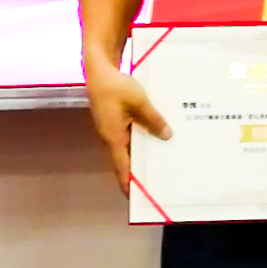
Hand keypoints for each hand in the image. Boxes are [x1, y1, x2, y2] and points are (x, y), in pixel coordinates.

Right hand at [85, 64, 171, 194]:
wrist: (99, 70)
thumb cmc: (115, 87)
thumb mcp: (139, 102)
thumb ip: (153, 119)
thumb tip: (167, 136)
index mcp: (113, 138)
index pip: (121, 168)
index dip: (128, 183)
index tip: (138, 198)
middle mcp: (111, 137)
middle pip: (126, 160)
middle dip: (140, 170)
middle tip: (160, 180)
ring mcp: (112, 129)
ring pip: (129, 147)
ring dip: (142, 153)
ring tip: (163, 160)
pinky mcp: (115, 121)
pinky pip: (129, 135)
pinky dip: (141, 139)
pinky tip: (156, 137)